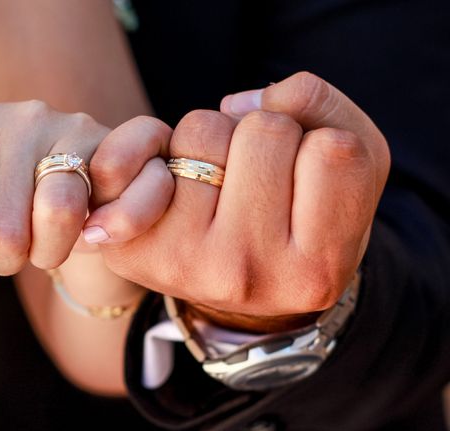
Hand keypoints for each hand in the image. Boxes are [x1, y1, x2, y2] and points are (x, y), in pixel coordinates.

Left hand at [0, 102, 171, 277]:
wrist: (78, 187)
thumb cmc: (11, 205)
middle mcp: (24, 116)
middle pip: (2, 229)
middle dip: (6, 260)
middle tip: (16, 251)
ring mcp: (79, 126)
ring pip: (59, 214)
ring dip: (52, 253)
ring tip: (48, 246)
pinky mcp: (131, 143)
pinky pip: (128, 194)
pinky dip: (116, 226)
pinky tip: (98, 232)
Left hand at [86, 72, 390, 330]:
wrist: (225, 273)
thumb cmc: (293, 215)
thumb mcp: (348, 172)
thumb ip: (321, 110)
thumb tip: (234, 104)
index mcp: (315, 271)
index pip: (335, 150)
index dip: (321, 142)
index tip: (306, 177)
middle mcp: (249, 274)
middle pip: (266, 130)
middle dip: (264, 135)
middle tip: (255, 179)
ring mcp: (185, 263)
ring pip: (204, 127)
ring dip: (213, 139)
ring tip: (216, 185)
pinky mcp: (134, 248)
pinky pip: (138, 148)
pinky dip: (154, 144)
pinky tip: (166, 185)